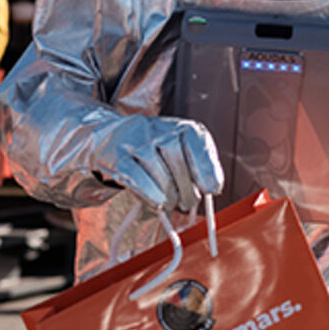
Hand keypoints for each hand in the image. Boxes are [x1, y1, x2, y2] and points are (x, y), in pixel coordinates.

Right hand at [90, 115, 223, 213]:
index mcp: (181, 126)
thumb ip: (200, 166)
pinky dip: (151, 195)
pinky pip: (136, 178)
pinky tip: (158, 202)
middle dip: (187, 190)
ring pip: (159, 174)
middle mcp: (158, 129)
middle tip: (188, 203)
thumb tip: (213, 188)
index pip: (196, 142)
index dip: (207, 168)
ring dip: (170, 196)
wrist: (115, 135)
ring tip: (173, 202)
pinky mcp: (118, 157)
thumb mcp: (183, 150)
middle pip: (178, 163)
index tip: (213, 189)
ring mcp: (136, 142)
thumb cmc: (157, 149)